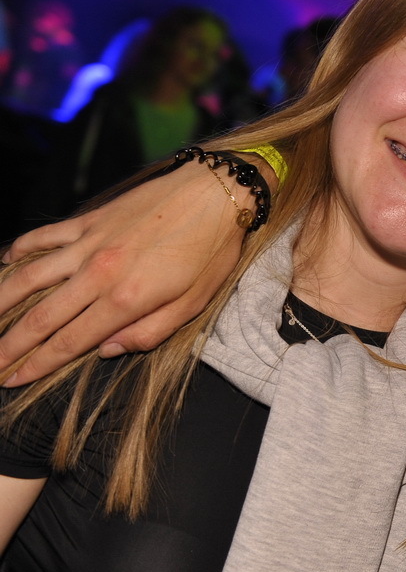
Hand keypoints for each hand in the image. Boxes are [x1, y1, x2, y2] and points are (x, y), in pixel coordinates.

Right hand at [0, 158, 262, 384]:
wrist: (218, 192)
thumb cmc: (213, 250)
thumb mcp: (194, 303)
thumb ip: (149, 333)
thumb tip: (107, 350)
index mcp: (126, 300)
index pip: (69, 341)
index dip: (37, 364)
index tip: (13, 379)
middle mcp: (99, 273)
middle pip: (41, 317)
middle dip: (11, 345)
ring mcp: (90, 243)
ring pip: (30, 276)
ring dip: (1, 302)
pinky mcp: (91, 219)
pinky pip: (45, 236)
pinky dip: (20, 250)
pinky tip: (5, 262)